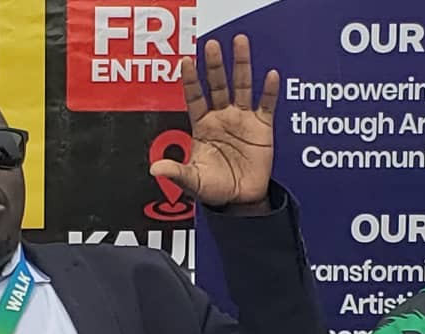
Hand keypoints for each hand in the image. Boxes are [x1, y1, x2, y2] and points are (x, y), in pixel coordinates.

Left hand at [150, 34, 276, 210]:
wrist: (240, 200)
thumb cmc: (214, 189)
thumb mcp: (193, 181)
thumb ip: (176, 172)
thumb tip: (154, 170)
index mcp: (202, 126)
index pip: (195, 98)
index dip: (191, 81)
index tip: (186, 61)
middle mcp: (222, 117)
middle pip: (218, 85)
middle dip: (214, 66)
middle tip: (211, 45)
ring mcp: (242, 120)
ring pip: (242, 86)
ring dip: (241, 65)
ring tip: (240, 42)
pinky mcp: (262, 128)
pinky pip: (266, 105)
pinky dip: (269, 91)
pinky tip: (270, 75)